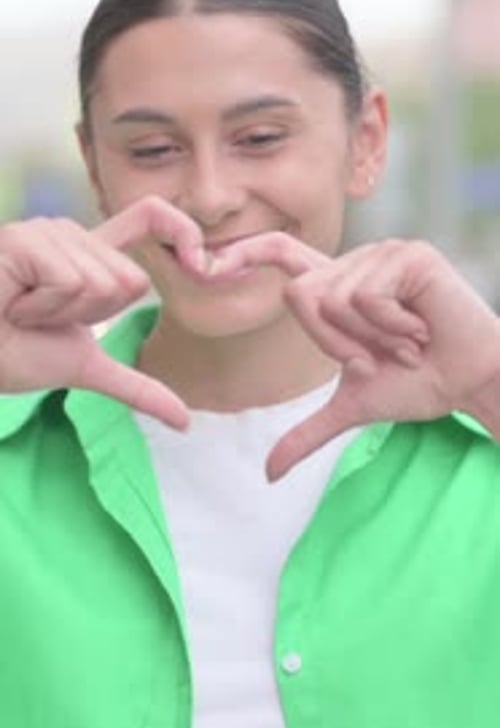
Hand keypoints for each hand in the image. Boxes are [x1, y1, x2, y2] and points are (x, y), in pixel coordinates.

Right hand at [0, 196, 203, 427]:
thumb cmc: (18, 354)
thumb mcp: (89, 367)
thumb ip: (138, 387)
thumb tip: (185, 423)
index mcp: (91, 257)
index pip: (148, 219)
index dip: (181, 229)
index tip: (199, 263)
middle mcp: (74, 236)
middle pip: (132, 280)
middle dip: (92, 315)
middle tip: (45, 317)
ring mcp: (49, 233)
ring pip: (104, 282)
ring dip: (62, 314)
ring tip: (24, 311)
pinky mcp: (27, 240)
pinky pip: (71, 282)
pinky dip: (42, 308)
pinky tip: (13, 303)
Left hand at [211, 235, 499, 479]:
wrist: (470, 383)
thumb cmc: (418, 385)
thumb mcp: (353, 407)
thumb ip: (307, 432)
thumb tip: (266, 475)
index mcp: (337, 286)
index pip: (280, 254)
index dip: (243, 253)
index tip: (204, 264)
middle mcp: (355, 262)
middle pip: (302, 296)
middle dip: (339, 344)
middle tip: (382, 355)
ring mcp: (381, 254)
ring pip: (334, 298)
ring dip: (371, 339)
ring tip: (408, 341)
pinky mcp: (409, 256)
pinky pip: (368, 296)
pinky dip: (392, 328)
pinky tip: (422, 330)